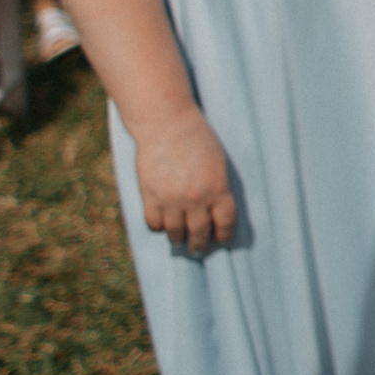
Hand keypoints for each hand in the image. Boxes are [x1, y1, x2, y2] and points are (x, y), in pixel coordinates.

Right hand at [130, 106, 237, 253]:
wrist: (167, 125)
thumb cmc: (198, 139)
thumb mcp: (218, 163)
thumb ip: (218, 188)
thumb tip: (216, 210)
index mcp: (218, 189)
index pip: (225, 223)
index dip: (224, 235)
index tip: (221, 241)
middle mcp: (195, 199)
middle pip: (199, 233)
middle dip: (199, 245)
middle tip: (198, 249)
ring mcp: (171, 199)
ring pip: (175, 232)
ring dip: (178, 238)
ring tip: (179, 239)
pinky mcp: (149, 196)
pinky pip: (153, 223)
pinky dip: (158, 226)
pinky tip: (161, 224)